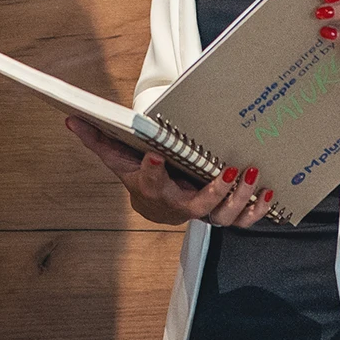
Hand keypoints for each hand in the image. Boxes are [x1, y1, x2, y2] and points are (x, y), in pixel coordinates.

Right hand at [64, 117, 269, 227]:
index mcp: (153, 189)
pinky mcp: (222, 214)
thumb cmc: (140, 175)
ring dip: (240, 199)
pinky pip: (242, 220)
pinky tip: (269, 192)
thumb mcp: (118, 158)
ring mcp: (204, 212)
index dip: (153, 171)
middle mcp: (180, 205)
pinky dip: (256, 211)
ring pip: (224, 216)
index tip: (156, 155)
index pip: (150, 183)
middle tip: (230, 171)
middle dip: (215, 192)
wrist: (157, 205)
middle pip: (198, 206)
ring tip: (252, 175)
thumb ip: (98, 139)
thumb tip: (70, 118)